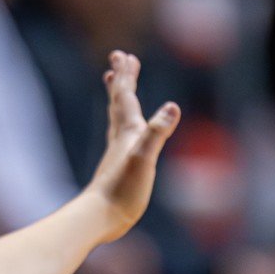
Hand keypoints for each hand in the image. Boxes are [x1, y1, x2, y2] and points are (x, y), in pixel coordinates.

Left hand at [77, 51, 180, 244]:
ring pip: (117, 120)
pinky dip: (123, 128)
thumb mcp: (145, 158)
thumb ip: (158, 132)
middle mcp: (120, 139)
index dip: (126, 76)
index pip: (126, 97)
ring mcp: (118, 154)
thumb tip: (173, 107)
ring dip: (118, 101)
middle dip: (122, 81)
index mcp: (128, 133)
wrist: (101, 218)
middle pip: (119, 103)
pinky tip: (125, 136)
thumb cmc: (123, 190)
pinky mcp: (118, 170)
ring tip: (116, 89)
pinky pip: (120, 140)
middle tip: (118, 60)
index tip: (124, 55)